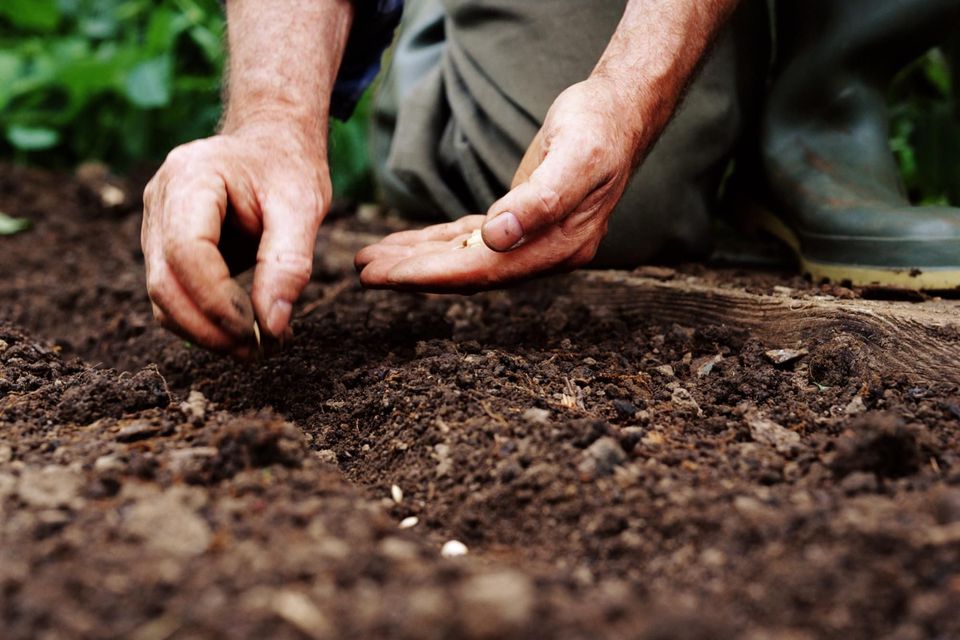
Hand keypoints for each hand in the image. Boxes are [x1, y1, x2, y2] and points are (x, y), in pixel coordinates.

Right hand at [142, 119, 328, 357]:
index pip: (187, 252)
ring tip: (259, 347)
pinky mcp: (163, 248)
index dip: (218, 300)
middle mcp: (160, 201)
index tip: (260, 331)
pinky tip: (247, 329)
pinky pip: (174, 297)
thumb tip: (273, 327)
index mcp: (190, 178)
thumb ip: (289, 264)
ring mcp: (155, 225)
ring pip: (162, 298)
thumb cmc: (287, 168)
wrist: (270, 144)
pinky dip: (205, 322)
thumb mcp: (303, 207)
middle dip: (210, 328)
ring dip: (206, 334)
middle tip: (261, 353)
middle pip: (164, 283)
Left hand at [355, 77, 642, 291]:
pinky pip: (470, 240)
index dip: (431, 275)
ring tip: (372, 259)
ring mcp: (533, 241)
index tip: (387, 276)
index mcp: (558, 247)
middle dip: (414, 273)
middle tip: (364, 271)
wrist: (621, 112)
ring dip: (418, 259)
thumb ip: (540, 201)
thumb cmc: (598, 129)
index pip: (483, 270)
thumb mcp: (575, 158)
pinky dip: (437, 242)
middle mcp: (544, 253)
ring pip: (463, 258)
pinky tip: (408, 243)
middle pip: (467, 272)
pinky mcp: (520, 222)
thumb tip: (497, 238)